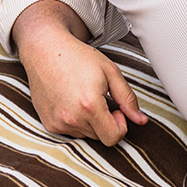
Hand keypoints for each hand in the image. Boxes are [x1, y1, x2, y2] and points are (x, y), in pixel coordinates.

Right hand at [12, 2, 146, 145]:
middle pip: (100, 136)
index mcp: (90, 106)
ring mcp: (58, 122)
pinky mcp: (48, 123)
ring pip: (85, 134)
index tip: (116, 110)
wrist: (45, 49)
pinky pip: (69, 131)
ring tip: (81, 96)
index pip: (113, 138)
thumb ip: (128, 98)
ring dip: (89, 121)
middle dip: (105, 121)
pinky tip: (69, 100)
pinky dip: (74, 120)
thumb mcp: (110, 72)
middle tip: (98, 98)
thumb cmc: (78, 57)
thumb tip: (141, 121)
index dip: (120, 125)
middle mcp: (72, 119)